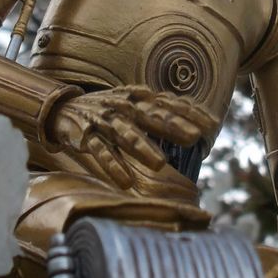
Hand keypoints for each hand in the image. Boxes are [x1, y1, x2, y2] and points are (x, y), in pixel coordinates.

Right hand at [47, 86, 217, 188]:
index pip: (169, 103)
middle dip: (173, 126)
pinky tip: (124, 181)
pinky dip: (112, 165)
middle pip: (151, 115)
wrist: (64, 108)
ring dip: (143, 148)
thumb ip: (161, 114)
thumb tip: (197, 129)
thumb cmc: (109, 110)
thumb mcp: (135, 106)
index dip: (190, 113)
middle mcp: (124, 105)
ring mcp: (104, 119)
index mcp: (139, 97)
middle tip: (194, 138)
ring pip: (126, 133)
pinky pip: (100, 151)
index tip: (212, 125)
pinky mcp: (86, 135)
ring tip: (161, 163)